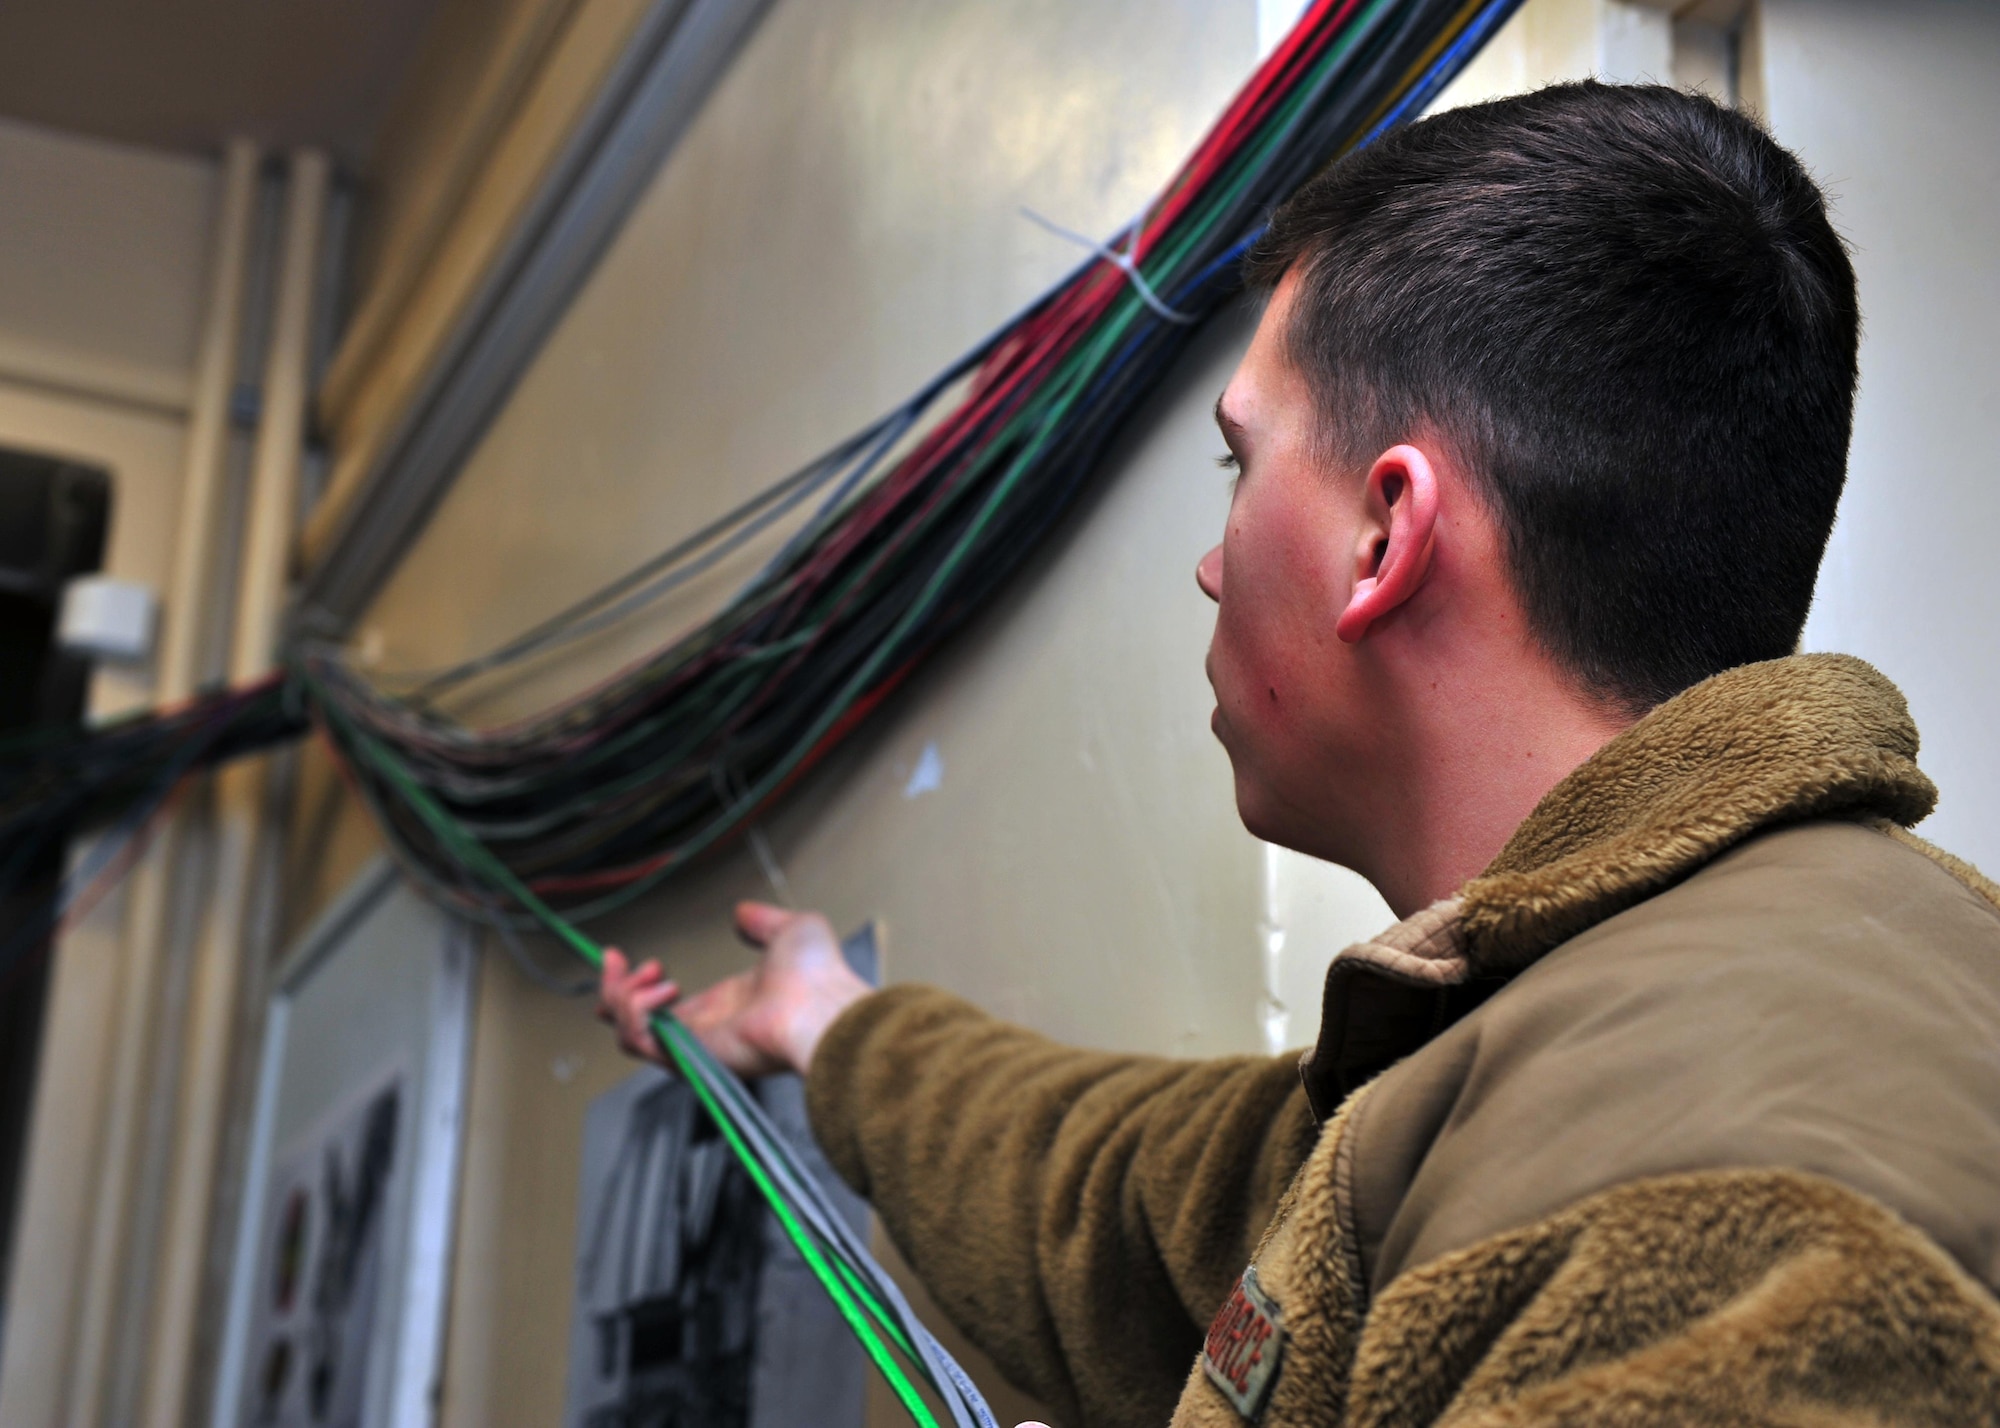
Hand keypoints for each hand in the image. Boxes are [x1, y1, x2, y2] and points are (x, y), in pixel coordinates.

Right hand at [596, 901, 872, 1076]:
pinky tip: (658, 989)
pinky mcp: (688, 1054)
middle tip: (619, 962)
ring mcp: (694, 1045)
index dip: (634, 982)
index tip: (621, 956)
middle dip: (614, 990)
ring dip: (620, 997)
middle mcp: (704, 1029)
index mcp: (723, 1005)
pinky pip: (637, 1039)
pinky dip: (632, 1010)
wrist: (822, 1006)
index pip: (662, 1006)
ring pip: (627, 1034)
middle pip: (634, 1024)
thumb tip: (744, 913)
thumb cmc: (816, 977)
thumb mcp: (790, 931)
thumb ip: (762, 921)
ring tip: (652, 976)